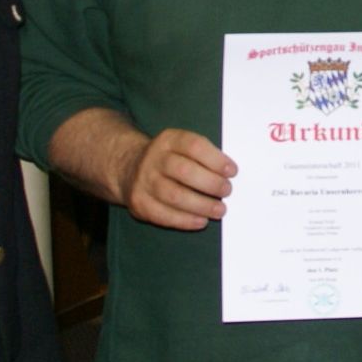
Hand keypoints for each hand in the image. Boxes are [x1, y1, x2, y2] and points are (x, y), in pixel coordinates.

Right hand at [121, 128, 235, 229]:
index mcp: (169, 140)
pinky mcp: (139, 202)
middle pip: (184, 171)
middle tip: (227, 191)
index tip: (232, 171)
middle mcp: (153, 158)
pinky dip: (185, 221)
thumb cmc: (169, 159)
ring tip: (219, 210)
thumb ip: (203, 156)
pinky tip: (201, 221)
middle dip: (211, 183)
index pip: (193, 146)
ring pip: (174, 196)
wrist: (129, 167)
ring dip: (201, 205)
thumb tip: (228, 175)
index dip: (215, 159)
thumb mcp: (181, 146)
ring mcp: (143, 181)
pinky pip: (163, 215)